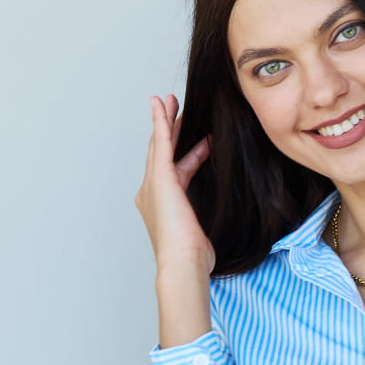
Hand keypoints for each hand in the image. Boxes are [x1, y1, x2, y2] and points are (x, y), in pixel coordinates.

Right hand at [134, 94, 215, 273]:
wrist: (183, 263)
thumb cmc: (192, 259)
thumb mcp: (200, 236)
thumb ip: (202, 224)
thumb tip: (213, 229)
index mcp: (161, 207)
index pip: (175, 172)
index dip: (185, 155)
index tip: (195, 142)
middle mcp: (151, 193)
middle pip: (161, 154)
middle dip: (168, 130)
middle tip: (173, 108)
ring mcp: (153, 185)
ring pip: (158, 144)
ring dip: (164, 121)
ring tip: (169, 101)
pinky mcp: (160, 178)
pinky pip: (160, 142)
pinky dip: (161, 122)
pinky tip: (162, 104)